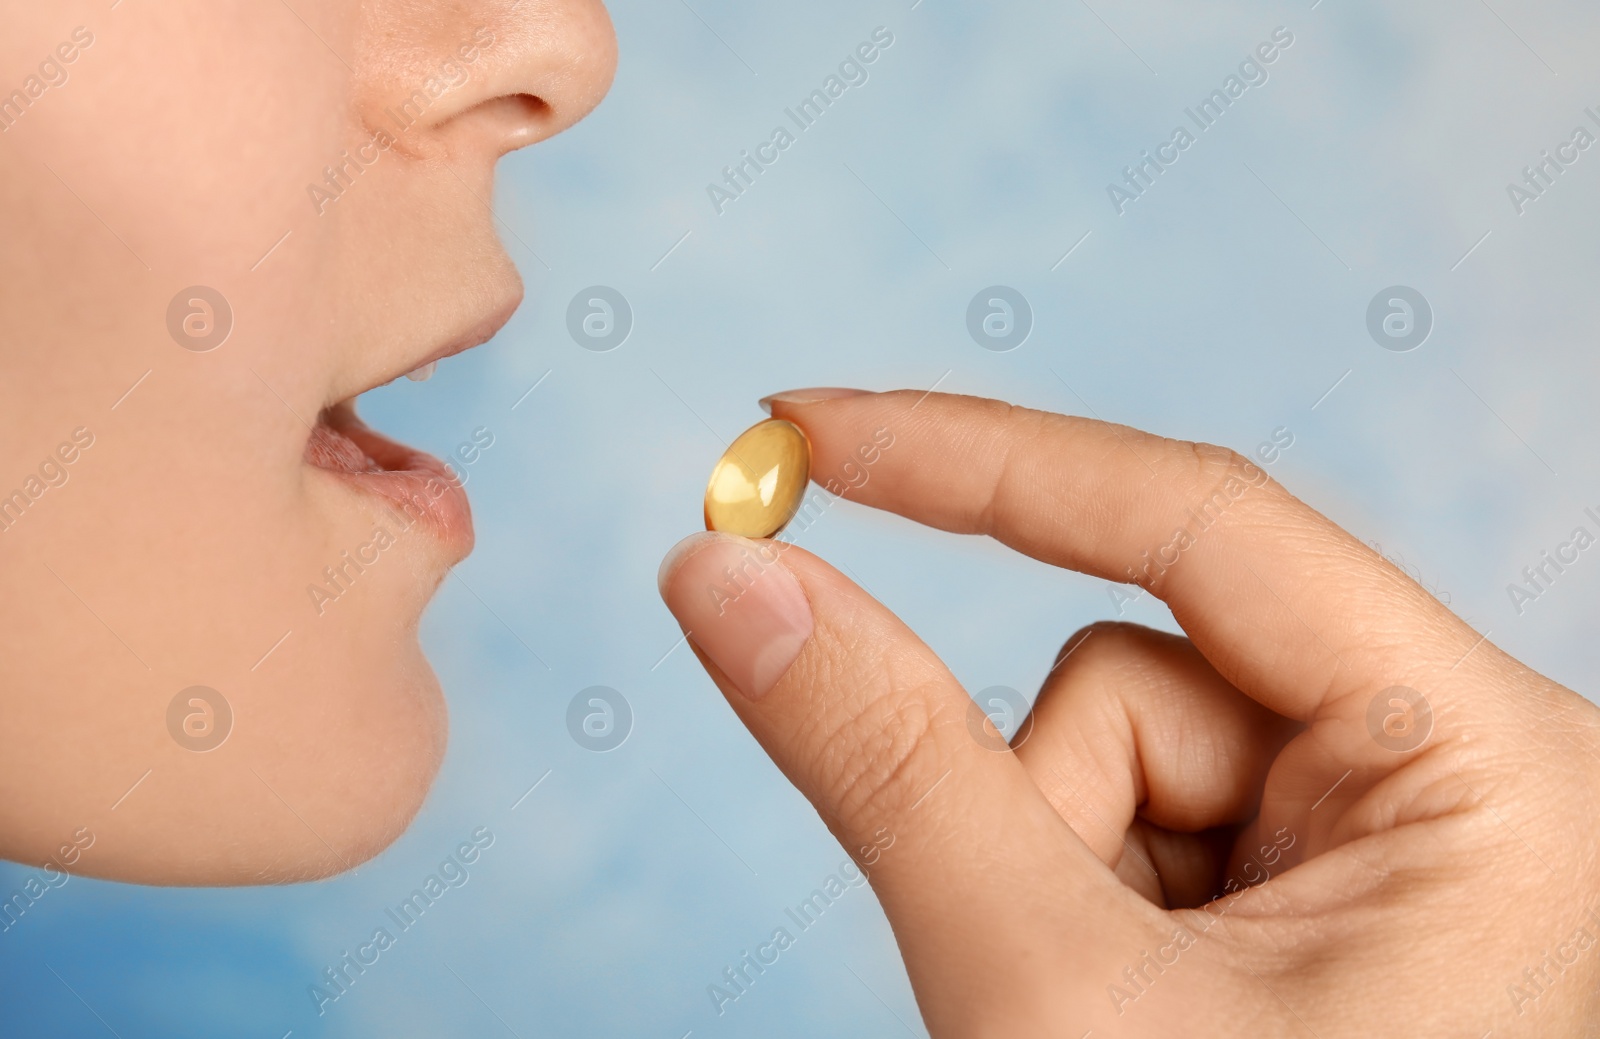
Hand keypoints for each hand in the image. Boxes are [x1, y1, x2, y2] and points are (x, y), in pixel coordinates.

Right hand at [657, 390, 1599, 1037]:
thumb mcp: (1049, 993)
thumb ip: (881, 762)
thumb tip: (727, 576)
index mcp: (1488, 764)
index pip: (1194, 521)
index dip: (973, 460)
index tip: (796, 428)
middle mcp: (1463, 769)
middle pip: (1145, 670)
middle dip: (1036, 808)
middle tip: (1038, 979)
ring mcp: (1393, 826)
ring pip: (1125, 748)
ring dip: (1059, 872)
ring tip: (1104, 1019)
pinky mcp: (1320, 878)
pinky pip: (1139, 815)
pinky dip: (1086, 900)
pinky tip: (1134, 1011)